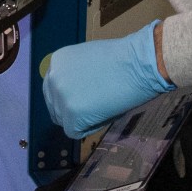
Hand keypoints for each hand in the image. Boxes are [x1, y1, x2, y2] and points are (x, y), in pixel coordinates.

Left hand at [41, 21, 173, 137]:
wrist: (138, 65)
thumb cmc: (123, 59)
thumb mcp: (88, 59)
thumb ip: (75, 74)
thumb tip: (74, 91)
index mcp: (57, 62)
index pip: (53, 89)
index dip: (70, 97)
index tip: (85, 99)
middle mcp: (52, 79)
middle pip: (55, 106)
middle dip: (72, 110)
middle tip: (95, 108)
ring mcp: (60, 98)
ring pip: (64, 120)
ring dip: (81, 119)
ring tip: (103, 107)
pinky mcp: (71, 115)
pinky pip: (74, 131)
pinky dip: (89, 128)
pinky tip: (104, 114)